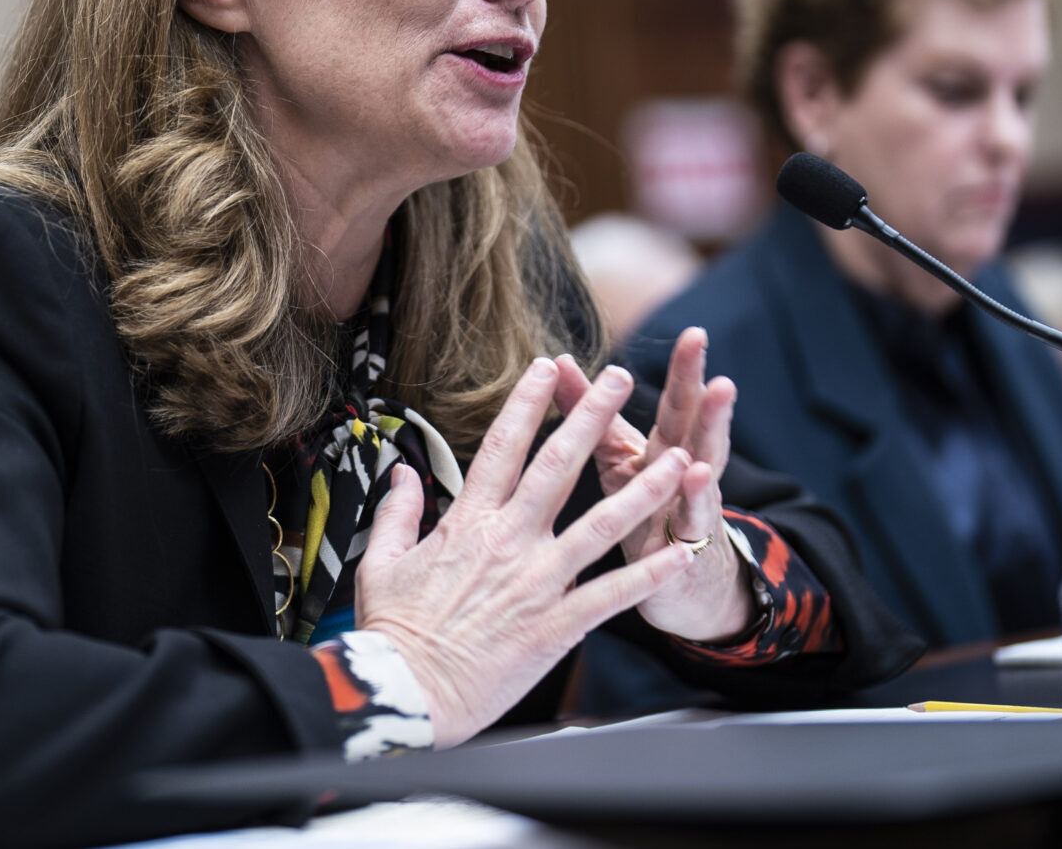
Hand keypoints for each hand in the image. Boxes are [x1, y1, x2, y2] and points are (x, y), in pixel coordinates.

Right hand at [354, 357, 697, 747]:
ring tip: (677, 459)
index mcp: (468, 522)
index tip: (547, 367)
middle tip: (620, 378)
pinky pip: (612, 594)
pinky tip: (679, 552)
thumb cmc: (394, 631)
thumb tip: (401, 471)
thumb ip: (397, 510)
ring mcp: (537, 582)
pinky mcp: (556, 625)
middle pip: (559, 466)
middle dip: (593, 417)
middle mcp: (509, 542)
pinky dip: (648, 573)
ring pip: (601, 524)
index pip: (503, 447)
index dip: (527, 403)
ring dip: (643, 490)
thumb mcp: (382, 561)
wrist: (407, 693)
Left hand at [579, 327, 752, 642]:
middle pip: (698, 431)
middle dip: (708, 399)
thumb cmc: (641, 513)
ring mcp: (690, 513)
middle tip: (716, 367)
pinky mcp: (683, 554)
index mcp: (664, 451)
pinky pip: (690, 527)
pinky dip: (694, 502)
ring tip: (718, 414)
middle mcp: (685, 475)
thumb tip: (558, 361)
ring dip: (711, 441)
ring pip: (704, 473)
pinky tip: (694, 478)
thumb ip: (591, 412)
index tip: (693, 332)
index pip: (678, 406)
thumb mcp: (618, 460)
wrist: (678, 587)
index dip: (685, 373)